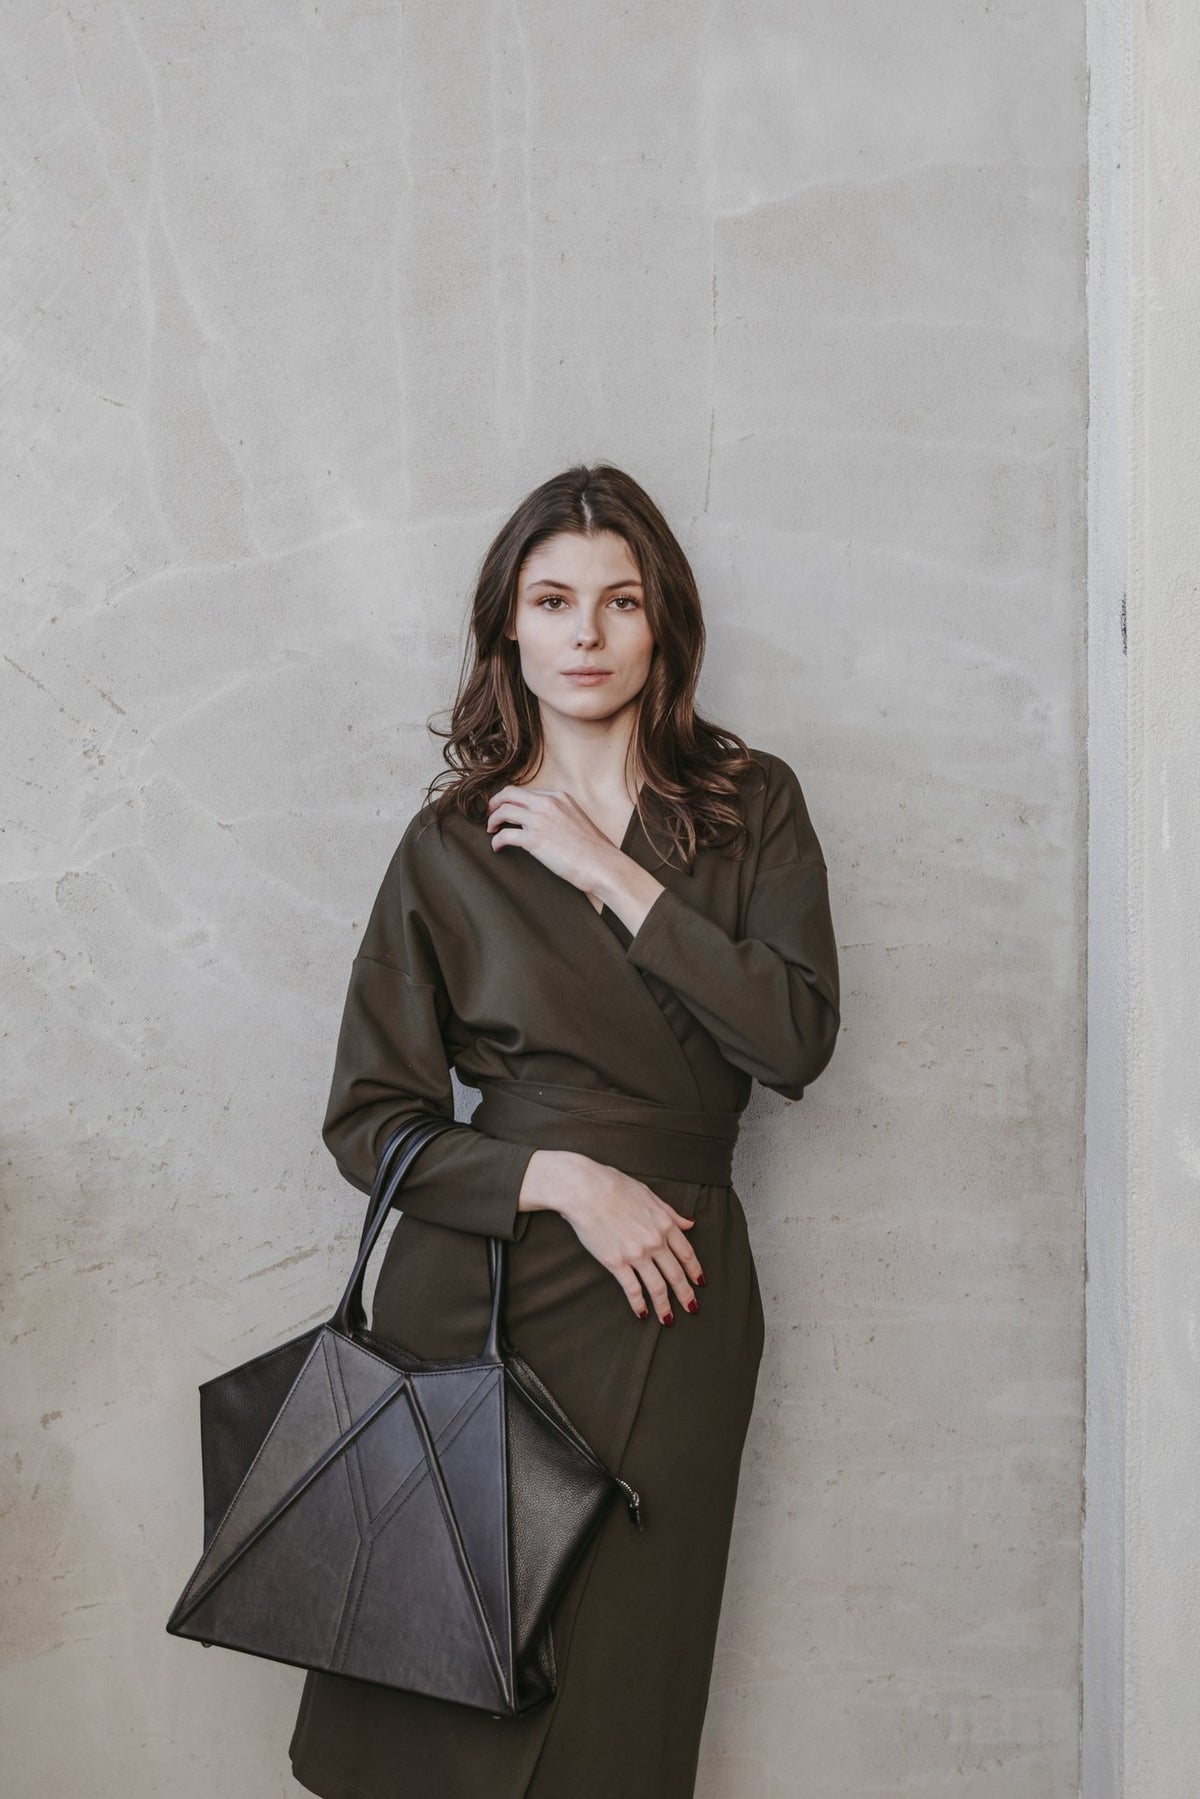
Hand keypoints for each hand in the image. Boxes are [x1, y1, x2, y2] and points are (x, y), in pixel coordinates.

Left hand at [486, 783, 665, 928]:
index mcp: (558, 796)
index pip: (526, 791)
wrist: (602, 864)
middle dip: (495, 803)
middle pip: (509, 793)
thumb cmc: (593, 849)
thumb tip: (542, 823)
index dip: (511, 799)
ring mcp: (540, 820)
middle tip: (489, 815)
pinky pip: (504, 835)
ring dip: (492, 820)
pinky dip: (496, 841)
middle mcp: (547, 803)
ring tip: (491, 830)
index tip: (505, 808)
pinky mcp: (534, 839)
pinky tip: (497, 847)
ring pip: (503, 810)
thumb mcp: (576, 819)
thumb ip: (559, 814)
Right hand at [519, 1149, 704, 1323]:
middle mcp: (654, 1241)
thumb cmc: (614, 1186)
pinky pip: (632, 1289)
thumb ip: (671, 1213)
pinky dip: (639, 1304)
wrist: (585, 1189)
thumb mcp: (649, 1194)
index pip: (687, 1253)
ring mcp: (636, 1254)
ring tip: (668, 1319)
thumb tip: (689, 1224)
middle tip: (692, 1308)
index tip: (700, 1283)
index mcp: (664, 1223)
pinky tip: (642, 1313)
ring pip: (657, 1287)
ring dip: (665, 1306)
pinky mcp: (616, 1262)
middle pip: (676, 1274)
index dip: (695, 1271)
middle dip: (686, 1294)